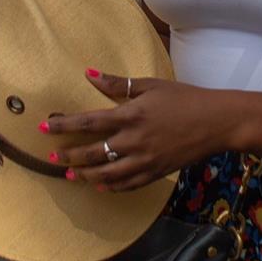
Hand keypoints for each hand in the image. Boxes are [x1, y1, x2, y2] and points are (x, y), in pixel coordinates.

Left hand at [44, 71, 229, 192]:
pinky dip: (111, 186)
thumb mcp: (151, 85)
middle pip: (93, 152)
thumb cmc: (184, 98)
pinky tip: (101, 185)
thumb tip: (88, 73)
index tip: (44, 127)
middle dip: (69, 156)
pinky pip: (128, 184)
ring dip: (85, 175)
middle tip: (52, 158)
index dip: (63, 125)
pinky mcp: (156, 172)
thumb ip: (117, 84)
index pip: (88, 122)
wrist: (217, 122)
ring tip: (70, 175)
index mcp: (131, 115)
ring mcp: (145, 160)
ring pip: (107, 173)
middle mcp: (134, 140)